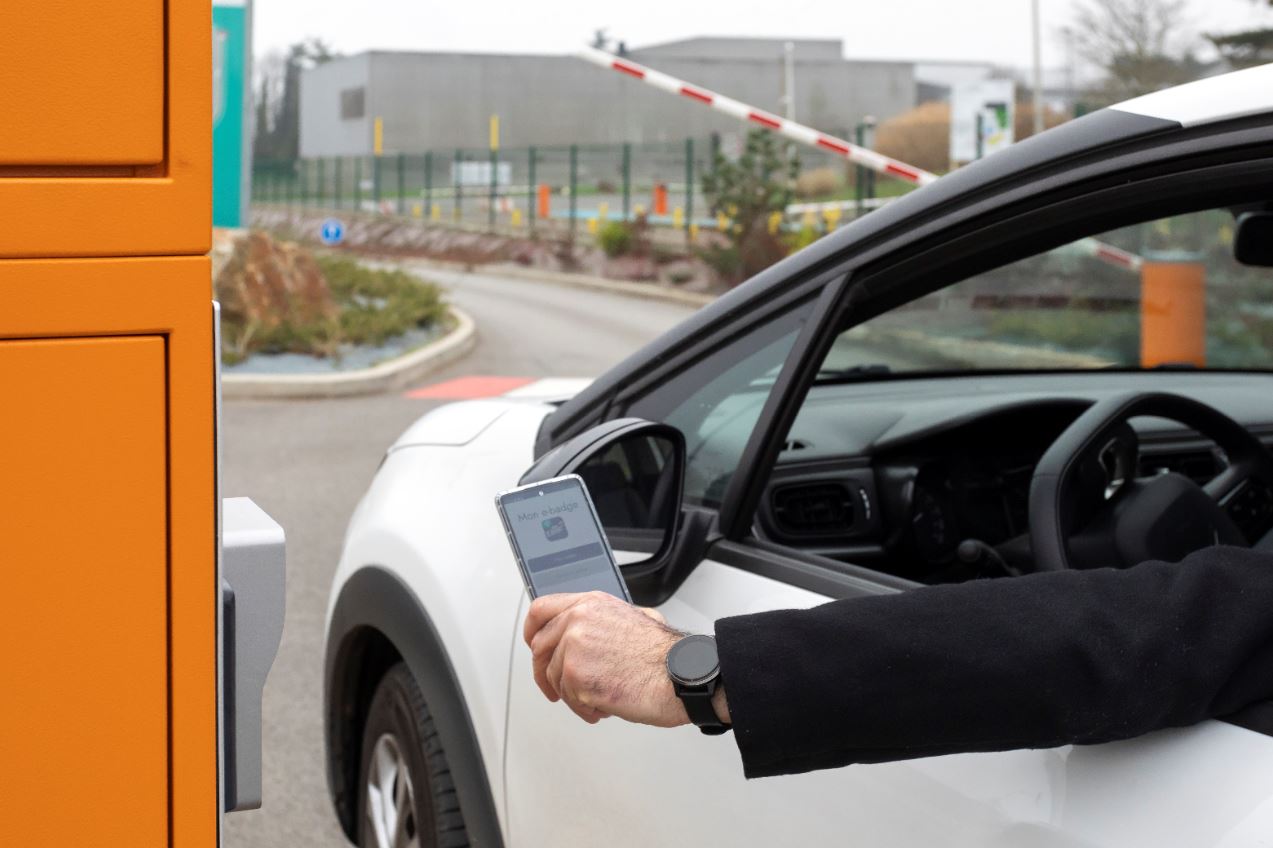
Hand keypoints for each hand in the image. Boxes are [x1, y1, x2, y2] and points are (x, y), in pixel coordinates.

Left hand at [523, 591, 687, 726]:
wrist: (681, 674)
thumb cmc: (665, 655)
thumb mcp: (633, 618)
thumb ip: (601, 621)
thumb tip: (585, 632)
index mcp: (591, 604)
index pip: (541, 610)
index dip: (532, 631)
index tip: (534, 646)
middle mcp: (579, 620)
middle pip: (540, 648)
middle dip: (546, 673)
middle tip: (557, 689)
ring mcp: (574, 646)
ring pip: (554, 677)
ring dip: (574, 696)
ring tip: (600, 699)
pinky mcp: (576, 675)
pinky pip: (568, 699)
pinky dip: (585, 709)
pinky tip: (604, 706)